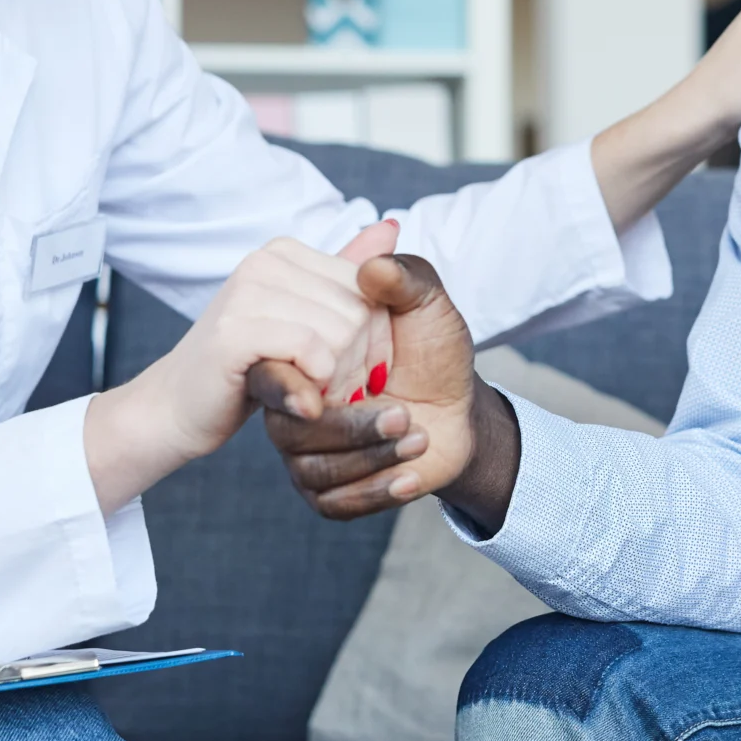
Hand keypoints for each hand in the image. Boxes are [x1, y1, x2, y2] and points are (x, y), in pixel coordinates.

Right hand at [84, 235, 377, 510]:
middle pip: (357, 310)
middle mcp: (264, 261)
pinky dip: (317, 381)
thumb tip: (391, 227)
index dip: (374, 336)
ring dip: (339, 379)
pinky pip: (309, 348)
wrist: (179, 407)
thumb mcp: (302, 316)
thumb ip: (345, 274)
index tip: (355, 369)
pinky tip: (305, 398)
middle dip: (357, 362)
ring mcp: (245, 292)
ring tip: (318, 397)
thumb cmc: (247, 366)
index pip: (367, 286)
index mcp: (284, 252)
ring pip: (339, 331)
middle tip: (336, 392)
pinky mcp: (234, 332)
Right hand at [265, 253, 519, 531]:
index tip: (384, 358)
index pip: (295, 340)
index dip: (342, 352)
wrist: (456, 413)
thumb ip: (404, 274)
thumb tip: (379, 246)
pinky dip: (373, 487)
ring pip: (308, 451)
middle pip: (296, 403)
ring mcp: (292, 429)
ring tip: (417, 437)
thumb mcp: (425, 305)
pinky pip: (326, 493)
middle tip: (404, 413)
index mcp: (298, 326)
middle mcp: (285, 379)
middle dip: (355, 415)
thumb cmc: (430, 352)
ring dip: (369, 449)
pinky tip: (410, 474)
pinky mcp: (313, 480)